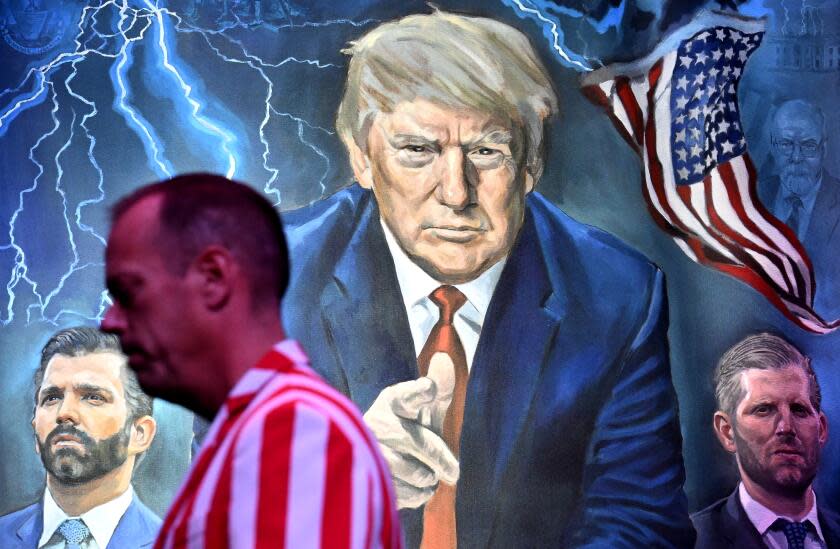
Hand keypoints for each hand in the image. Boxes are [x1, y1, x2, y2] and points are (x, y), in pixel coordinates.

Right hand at [364, 354, 458, 508]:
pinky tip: (414, 486)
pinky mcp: (370, 479)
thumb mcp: (422, 408)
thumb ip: (440, 390)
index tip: (429, 389)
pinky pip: (407, 493)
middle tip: (454, 472)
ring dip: (427, 477)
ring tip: (425, 474)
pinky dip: (418, 494)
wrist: (375, 459)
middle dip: (442, 459)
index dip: (420, 392)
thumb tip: (445, 359)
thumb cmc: (406, 428)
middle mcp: (377, 423)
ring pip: (416, 472)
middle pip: (421, 442)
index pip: (408, 394)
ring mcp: (370, 452)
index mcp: (393, 400)